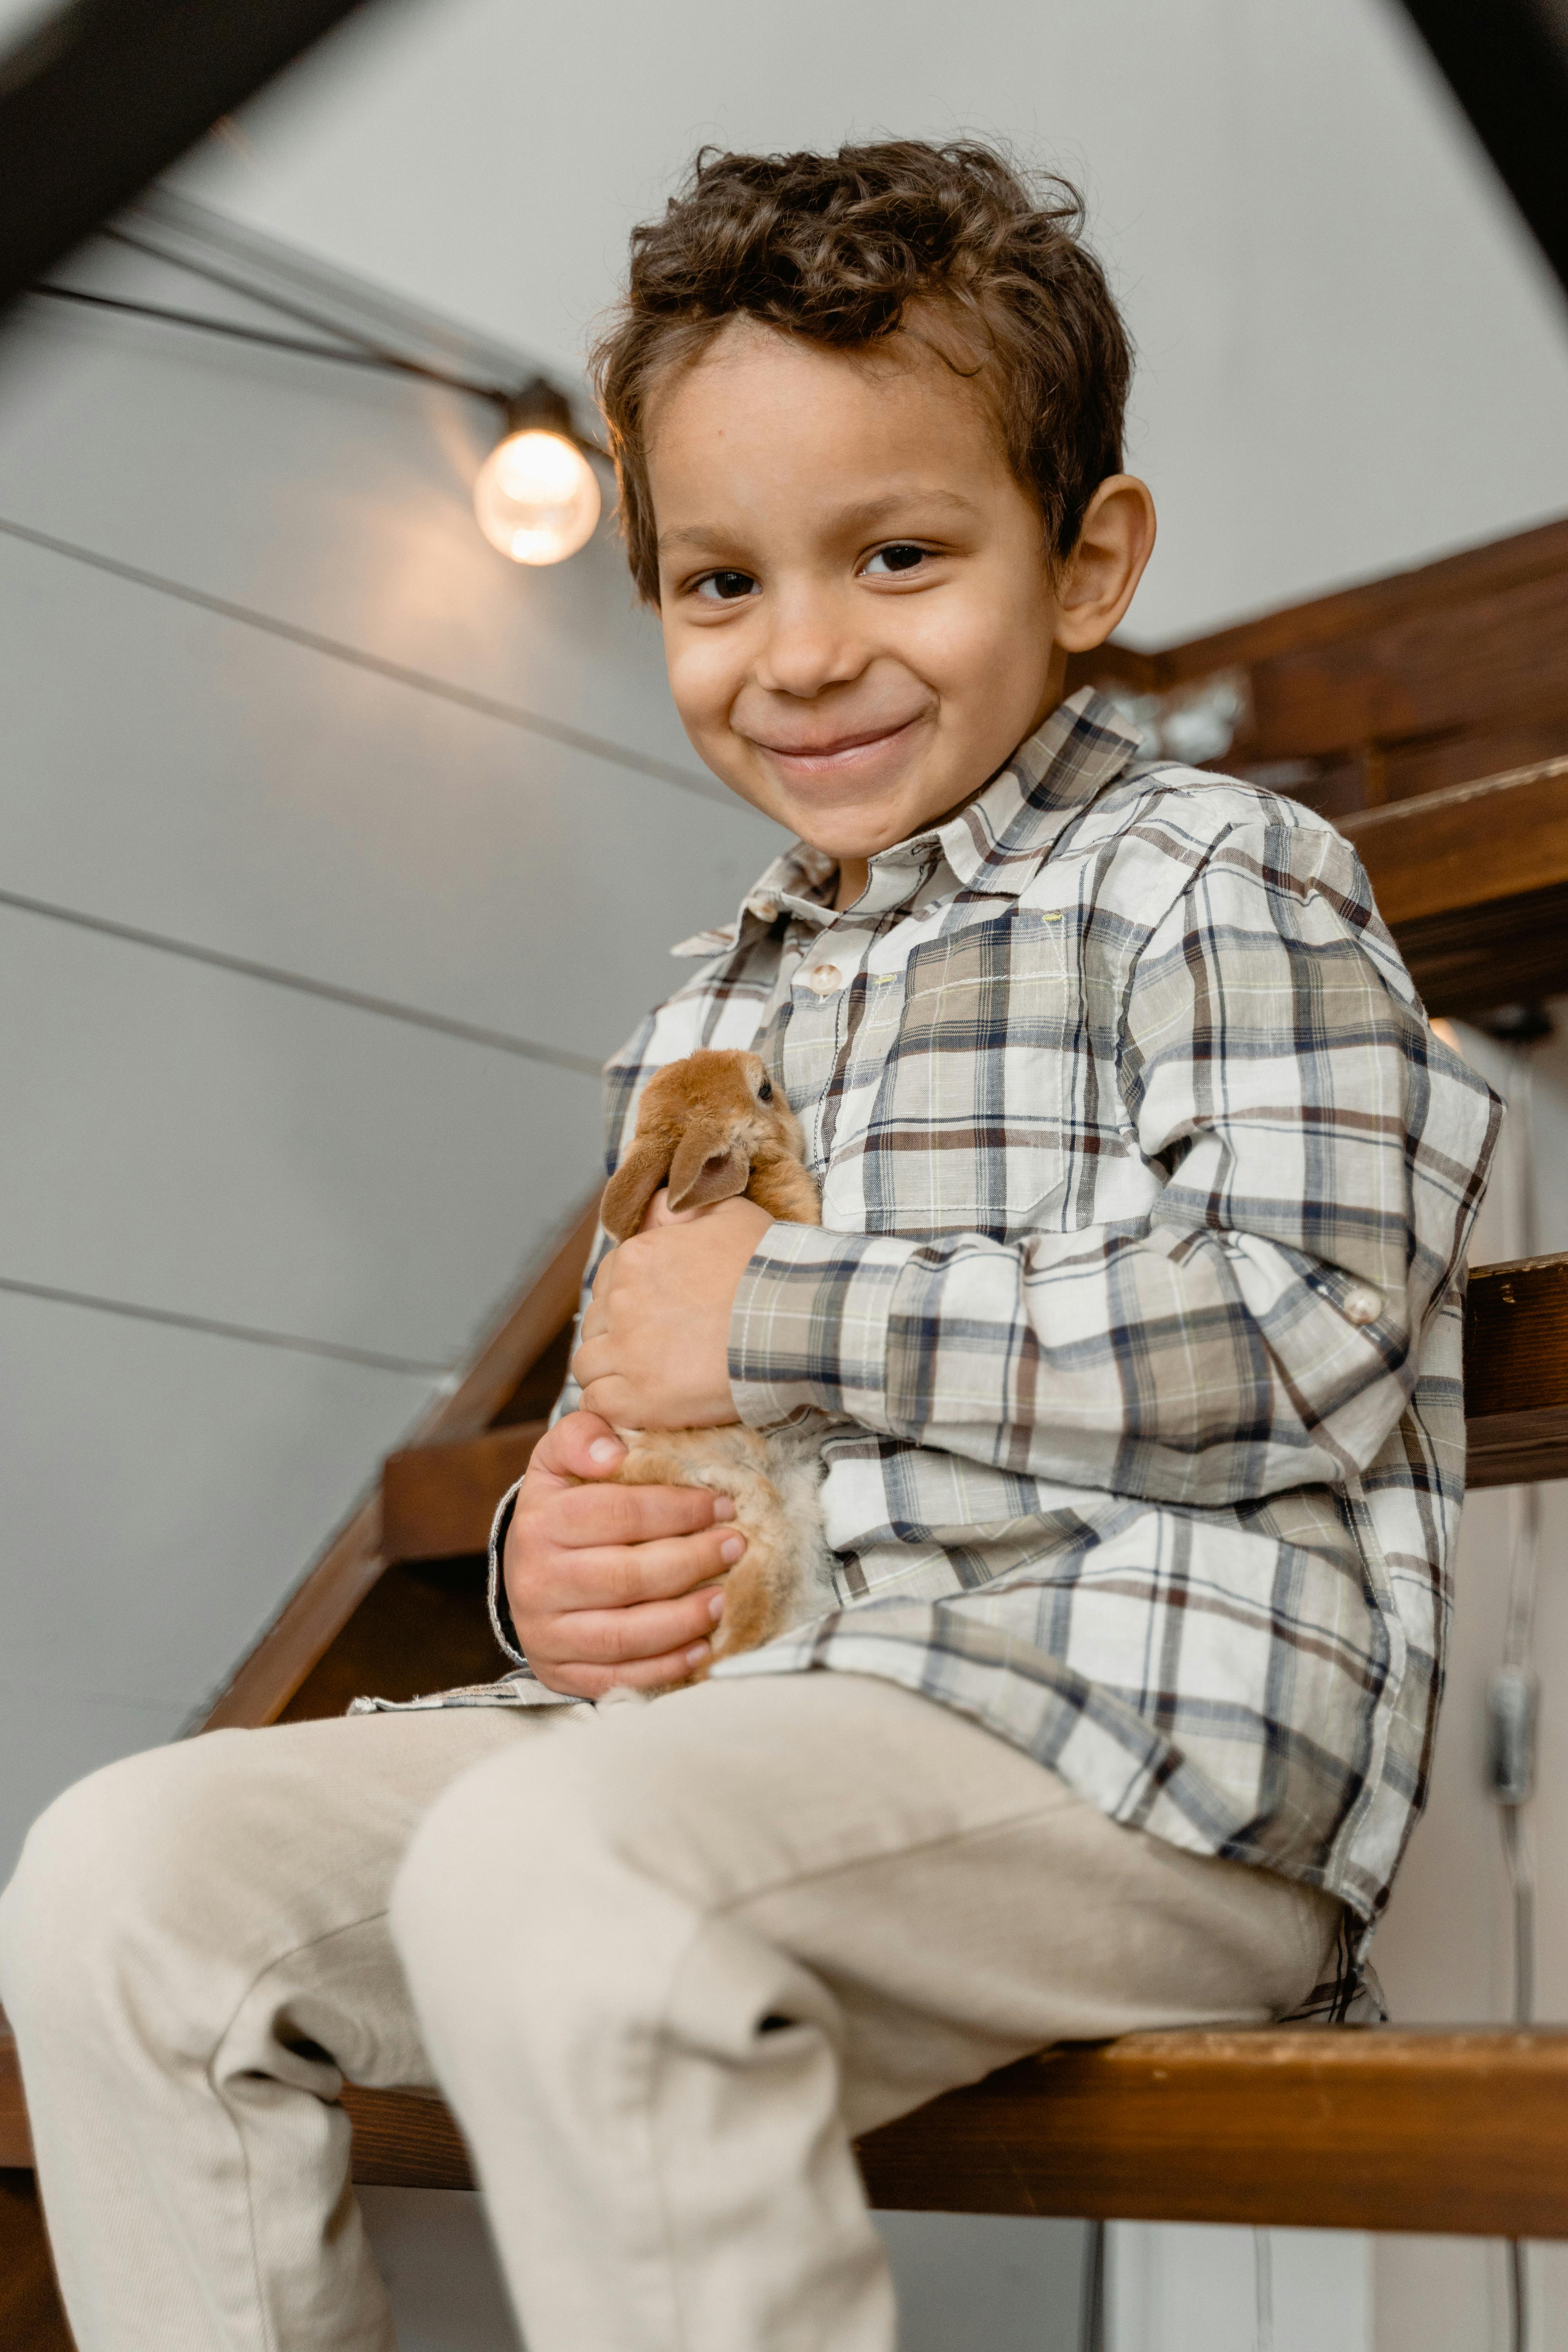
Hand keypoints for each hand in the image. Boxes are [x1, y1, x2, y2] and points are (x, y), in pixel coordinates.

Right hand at [503, 1409, 747, 1695]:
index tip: (721, 1506)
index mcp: (540, 1523)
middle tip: (735, 1547)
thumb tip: (612, 1450)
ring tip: (723, 1599)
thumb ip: (581, 1436)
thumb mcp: (558, 1461)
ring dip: (684, 1619)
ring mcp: (545, 1632)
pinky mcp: (559, 1671)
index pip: (618, 1515)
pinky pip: (617, 1678)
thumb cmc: (560, 1512)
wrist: (524, 1573)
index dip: (677, 1510)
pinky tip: (701, 1648)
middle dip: (692, 1561)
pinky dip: (665, 1667)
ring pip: (625, 1634)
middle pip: (627, 1577)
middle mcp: (536, 1581)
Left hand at [572, 1194, 770, 1427]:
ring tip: (645, 1381)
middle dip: (617, 1337)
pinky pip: (597, 1403)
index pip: (607, 1285)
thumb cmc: (771, 1268)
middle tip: (655, 1351)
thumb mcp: (730, 1215)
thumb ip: (685, 1211)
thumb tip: (658, 1209)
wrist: (796, 1322)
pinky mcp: (638, 1397)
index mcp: (635, 1258)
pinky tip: (638, 1405)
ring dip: (610, 1372)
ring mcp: (626, 1351)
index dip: (626, 1304)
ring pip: (587, 1365)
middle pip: (596, 1324)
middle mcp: (621, 1301)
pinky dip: (612, 1407)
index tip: (653, 1318)